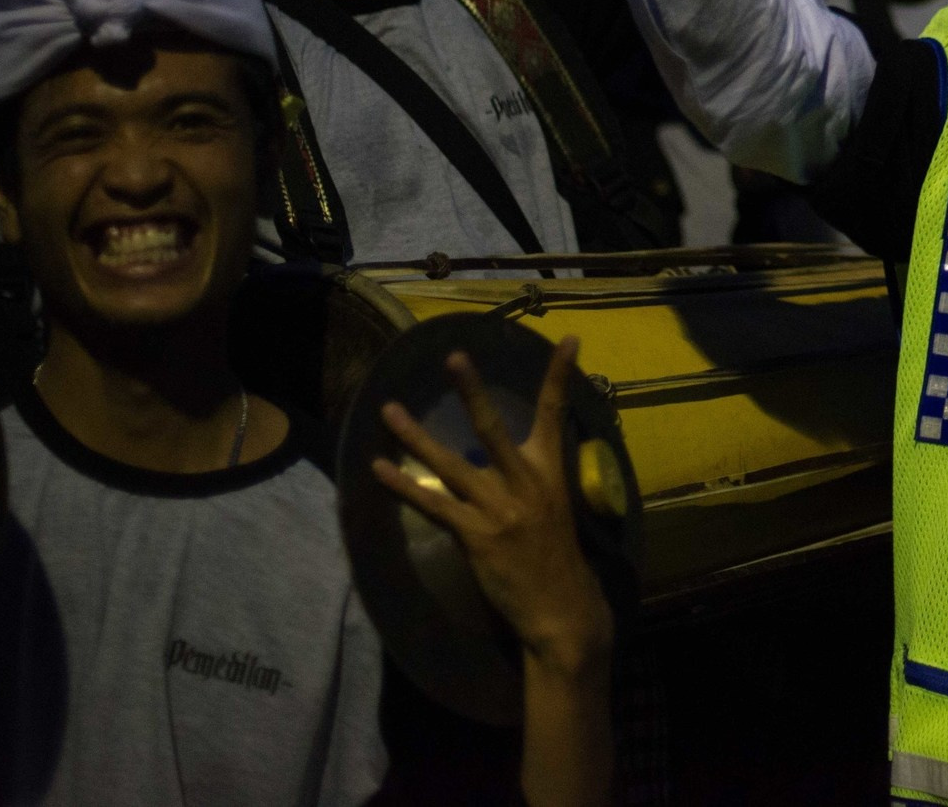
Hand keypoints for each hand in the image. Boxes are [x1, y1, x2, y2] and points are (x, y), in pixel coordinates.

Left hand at [373, 337, 615, 675]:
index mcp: (551, 473)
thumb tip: (503, 459)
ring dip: (416, 437)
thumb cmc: (557, 559)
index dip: (561, 376)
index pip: (557, 414)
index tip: (568, 339)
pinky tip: (379, 470)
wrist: (562, 608)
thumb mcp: (557, 508)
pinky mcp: (477, 536)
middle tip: (453, 357)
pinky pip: (434, 504)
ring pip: (451, 464)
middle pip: (492, 429)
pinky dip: (404, 487)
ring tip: (389, 410)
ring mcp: (499, 509)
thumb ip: (532, 480)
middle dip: (471, 391)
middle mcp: (526, 483)